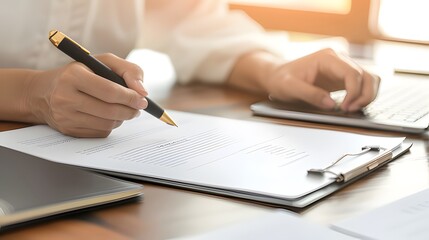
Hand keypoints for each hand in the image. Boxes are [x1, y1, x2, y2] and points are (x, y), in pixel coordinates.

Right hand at [27, 53, 147, 136]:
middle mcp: (65, 97)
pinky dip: (111, 125)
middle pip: (110, 111)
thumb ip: (128, 70)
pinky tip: (108, 116)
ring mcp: (65, 117)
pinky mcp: (68, 130)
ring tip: (124, 109)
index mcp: (73, 76)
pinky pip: (100, 132)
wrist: (44, 92)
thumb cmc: (81, 73)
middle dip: (130, 110)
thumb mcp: (102, 61)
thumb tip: (143, 92)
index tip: (142, 99)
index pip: (109, 92)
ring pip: (108, 124)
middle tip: (138, 107)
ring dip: (122, 118)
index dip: (130, 97)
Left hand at [265, 49, 379, 110]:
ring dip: (367, 96)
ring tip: (352, 109)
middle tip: (350, 111)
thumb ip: (310, 94)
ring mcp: (342, 68)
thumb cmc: (282, 79)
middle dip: (363, 96)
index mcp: (327, 58)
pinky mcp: (342, 78)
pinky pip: (362, 84)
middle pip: (366, 76)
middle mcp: (338, 60)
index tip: (344, 107)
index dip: (354, 92)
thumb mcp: (290, 87)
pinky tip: (351, 106)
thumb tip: (331, 104)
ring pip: (369, 79)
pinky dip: (363, 96)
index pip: (352, 73)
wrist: (277, 75)